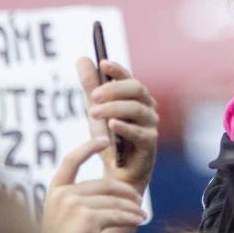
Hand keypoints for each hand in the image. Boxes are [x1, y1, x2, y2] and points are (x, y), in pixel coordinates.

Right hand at [41, 137, 147, 232]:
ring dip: (131, 208)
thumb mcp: (63, 220)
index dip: (88, 148)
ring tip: (142, 214)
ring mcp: (74, 206)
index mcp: (54, 192)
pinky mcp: (88, 219)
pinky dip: (131, 218)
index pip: (70, 161)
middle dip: (124, 192)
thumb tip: (107, 192)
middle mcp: (63, 196)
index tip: (104, 140)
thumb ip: (76, 202)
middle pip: (102, 185)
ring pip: (113, 201)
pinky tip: (139, 221)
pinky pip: (117, 215)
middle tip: (138, 199)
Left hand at [76, 57, 158, 192]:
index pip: (128, 77)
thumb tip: (82, 59)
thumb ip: (91, 86)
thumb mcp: (95, 110)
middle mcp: (147, 107)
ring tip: (93, 113)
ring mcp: (151, 124)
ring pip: (136, 109)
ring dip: (113, 108)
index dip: (117, 69)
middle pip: (135, 89)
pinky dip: (125, 127)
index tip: (102, 63)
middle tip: (93, 96)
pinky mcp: (150, 143)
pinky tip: (111, 125)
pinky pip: (139, 132)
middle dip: (113, 90)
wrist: (116, 173)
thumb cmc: (109, 139)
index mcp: (135, 96)